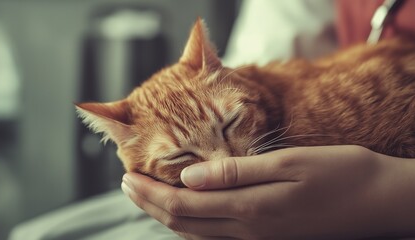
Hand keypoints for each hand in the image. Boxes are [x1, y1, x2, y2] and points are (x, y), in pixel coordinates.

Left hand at [121, 145, 414, 239]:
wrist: (380, 202)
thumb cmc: (340, 174)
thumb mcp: (288, 164)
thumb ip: (236, 172)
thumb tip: (190, 175)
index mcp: (250, 209)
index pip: (182, 206)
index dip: (149, 193)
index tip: (127, 176)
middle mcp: (248, 231)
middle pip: (183, 223)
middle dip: (149, 204)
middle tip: (126, 184)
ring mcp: (258, 239)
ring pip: (196, 233)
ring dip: (166, 214)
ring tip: (146, 196)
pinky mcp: (268, 237)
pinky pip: (217, 236)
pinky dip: (191, 223)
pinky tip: (186, 211)